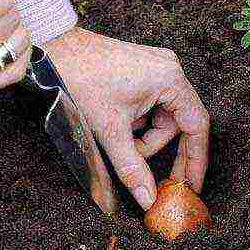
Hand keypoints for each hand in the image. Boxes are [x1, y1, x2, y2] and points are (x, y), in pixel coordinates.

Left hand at [45, 27, 209, 209]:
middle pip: (178, 123)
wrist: (52, 52)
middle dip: (159, 149)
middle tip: (158, 179)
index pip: (196, 126)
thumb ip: (132, 168)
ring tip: (119, 139)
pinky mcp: (143, 69)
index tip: (192, 184)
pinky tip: (117, 123)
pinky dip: (137, 121)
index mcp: (170, 79)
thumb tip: (148, 197)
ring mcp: (157, 67)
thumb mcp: (110, 130)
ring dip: (143, 136)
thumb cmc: (80, 78)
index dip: (196, 159)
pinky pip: (151, 104)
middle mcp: (169, 69)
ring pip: (162, 116)